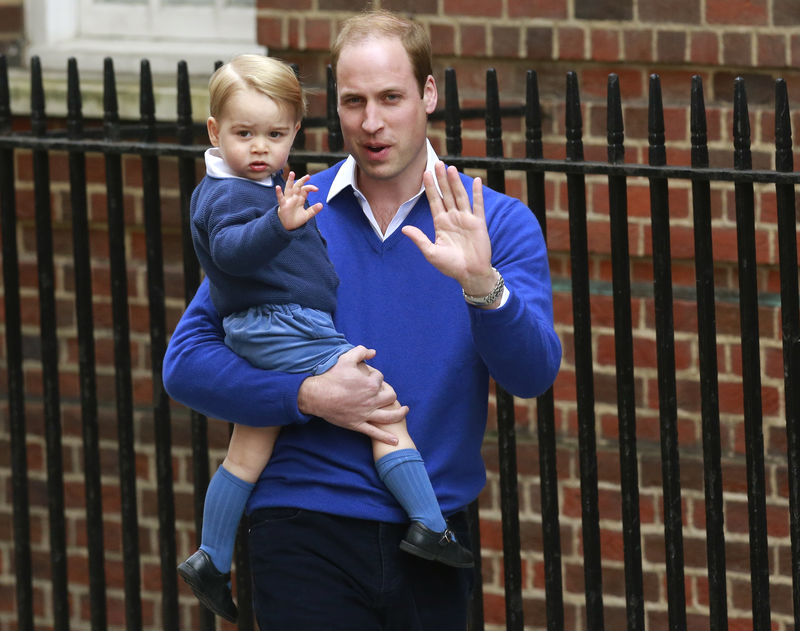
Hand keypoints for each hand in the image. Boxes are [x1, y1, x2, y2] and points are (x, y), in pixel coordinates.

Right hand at [276, 171, 323, 230]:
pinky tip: (278, 187)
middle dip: (302, 181)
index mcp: (300, 199)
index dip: (310, 188)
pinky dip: (279, 193)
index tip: (316, 189)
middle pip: (298, 186)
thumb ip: (313, 210)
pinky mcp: (283, 205)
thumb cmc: (296, 219)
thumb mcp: (307, 215)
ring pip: (289, 188)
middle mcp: (294, 197)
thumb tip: (321, 205)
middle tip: (308, 176)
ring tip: (292, 173)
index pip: (305, 190)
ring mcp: (288, 200)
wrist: (289, 227)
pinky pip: (281, 198)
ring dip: (290, 181)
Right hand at [297, 345, 407, 444]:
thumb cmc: (330, 376)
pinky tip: (395, 441)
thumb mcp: (346, 358)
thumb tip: (373, 352)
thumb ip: (361, 352)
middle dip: (391, 393)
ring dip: (399, 414)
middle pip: (390, 396)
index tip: (371, 377)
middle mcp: (371, 400)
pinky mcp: (357, 424)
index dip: (377, 376)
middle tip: (389, 393)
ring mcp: (365, 413)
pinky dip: (386, 437)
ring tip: (405, 410)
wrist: (316, 395)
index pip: (381, 379)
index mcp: (370, 384)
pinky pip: (374, 432)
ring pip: (389, 416)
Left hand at [401, 161, 497, 297]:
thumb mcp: (431, 253)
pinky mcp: (478, 223)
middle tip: (437, 163)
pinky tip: (476, 181)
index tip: (425, 173)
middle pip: (446, 194)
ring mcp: (466, 219)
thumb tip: (404, 228)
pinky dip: (477, 193)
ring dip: (456, 182)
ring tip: (451, 168)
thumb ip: (419, 239)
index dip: (429, 187)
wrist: (470, 274)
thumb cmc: (450, 266)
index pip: (434, 201)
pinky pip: (478, 205)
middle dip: (441, 180)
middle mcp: (453, 218)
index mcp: (441, 223)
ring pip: (460, 196)